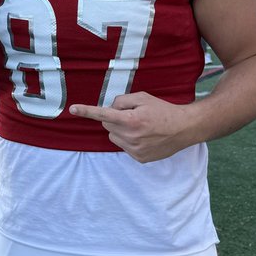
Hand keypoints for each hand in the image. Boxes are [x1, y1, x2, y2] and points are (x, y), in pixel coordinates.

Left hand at [69, 91, 195, 162]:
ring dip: (120, 130)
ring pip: (114, 136)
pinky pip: (123, 146)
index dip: (87, 111)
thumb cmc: (162, 110)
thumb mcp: (143, 97)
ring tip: (140, 126)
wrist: (183, 129)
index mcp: (131, 119)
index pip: (103, 114)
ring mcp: (134, 149)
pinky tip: (144, 137)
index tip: (72, 109)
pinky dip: (129, 140)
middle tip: (132, 115)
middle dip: (114, 118)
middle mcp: (131, 136)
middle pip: (107, 125)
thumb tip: (110, 108)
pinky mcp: (139, 158)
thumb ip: (123, 100)